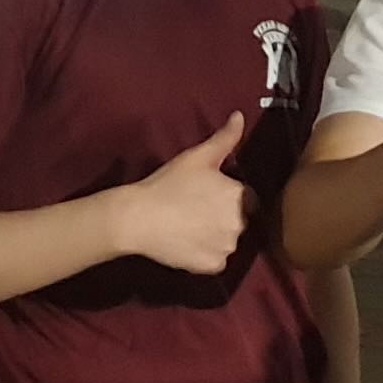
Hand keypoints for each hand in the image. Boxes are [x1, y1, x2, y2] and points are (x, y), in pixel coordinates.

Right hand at [122, 111, 253, 274]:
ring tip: (189, 227)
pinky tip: (187, 244)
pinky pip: (216, 261)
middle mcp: (240, 224)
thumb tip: (240, 116)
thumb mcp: (197, 157)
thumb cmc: (166, 184)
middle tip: (194, 211)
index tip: (206, 196)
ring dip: (216, 236)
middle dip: (223, 216)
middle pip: (238, 220)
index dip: (227, 197)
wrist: (136, 217)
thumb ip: (224, 138)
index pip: (246, 199)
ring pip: (227, 241)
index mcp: (240, 196)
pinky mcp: (212, 266)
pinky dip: (205, 255)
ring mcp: (227, 247)